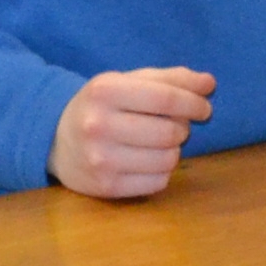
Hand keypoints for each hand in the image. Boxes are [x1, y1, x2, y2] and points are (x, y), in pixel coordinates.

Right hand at [54, 68, 213, 198]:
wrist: (56, 141)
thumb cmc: (103, 107)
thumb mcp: (128, 82)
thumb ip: (170, 79)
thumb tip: (209, 83)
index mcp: (104, 91)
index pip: (165, 98)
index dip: (194, 103)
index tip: (204, 107)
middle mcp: (98, 125)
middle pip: (170, 132)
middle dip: (182, 128)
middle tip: (176, 125)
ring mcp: (100, 159)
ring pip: (168, 159)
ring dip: (174, 150)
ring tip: (159, 143)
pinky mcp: (106, 187)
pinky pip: (158, 182)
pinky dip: (163, 171)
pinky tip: (148, 161)